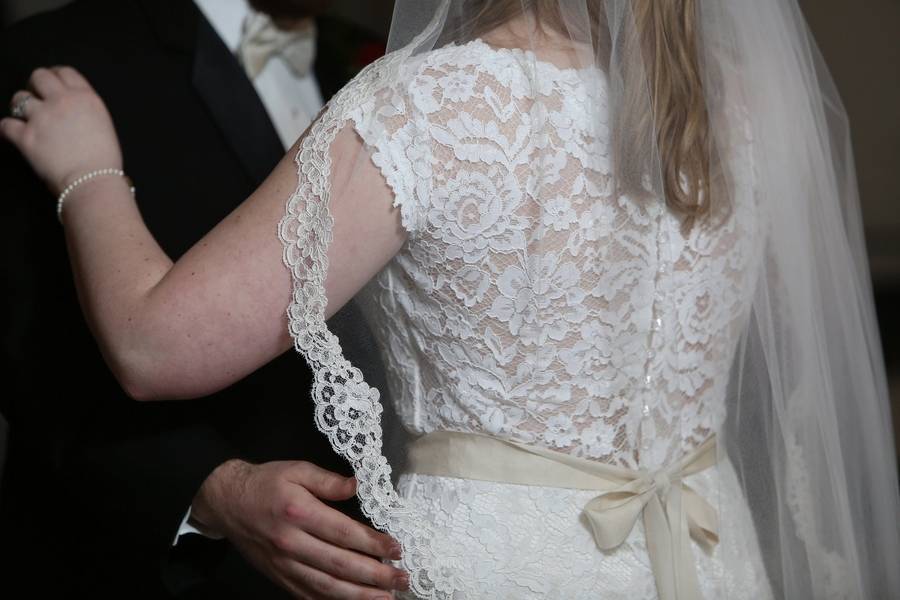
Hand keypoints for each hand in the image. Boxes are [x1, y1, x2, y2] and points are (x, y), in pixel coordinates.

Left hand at [0, 66, 121, 194]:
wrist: (93, 182)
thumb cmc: (103, 161)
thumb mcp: (103, 125)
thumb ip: (85, 109)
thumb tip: (71, 109)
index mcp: (85, 98)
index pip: (65, 72)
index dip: (55, 75)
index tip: (52, 83)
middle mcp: (62, 102)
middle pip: (39, 76)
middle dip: (35, 86)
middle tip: (36, 98)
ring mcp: (42, 118)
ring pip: (19, 98)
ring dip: (21, 107)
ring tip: (26, 118)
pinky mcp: (26, 137)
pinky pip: (6, 125)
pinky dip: (8, 130)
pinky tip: (14, 134)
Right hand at [191, 459, 408, 599]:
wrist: (227, 503)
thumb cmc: (265, 483)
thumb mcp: (296, 470)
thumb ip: (327, 480)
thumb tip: (357, 485)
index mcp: (299, 513)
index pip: (343, 533)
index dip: (372, 543)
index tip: (396, 549)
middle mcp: (292, 543)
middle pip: (339, 565)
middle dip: (374, 575)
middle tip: (401, 578)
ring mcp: (285, 564)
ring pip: (326, 586)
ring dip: (359, 595)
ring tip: (387, 598)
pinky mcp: (280, 577)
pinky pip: (308, 595)